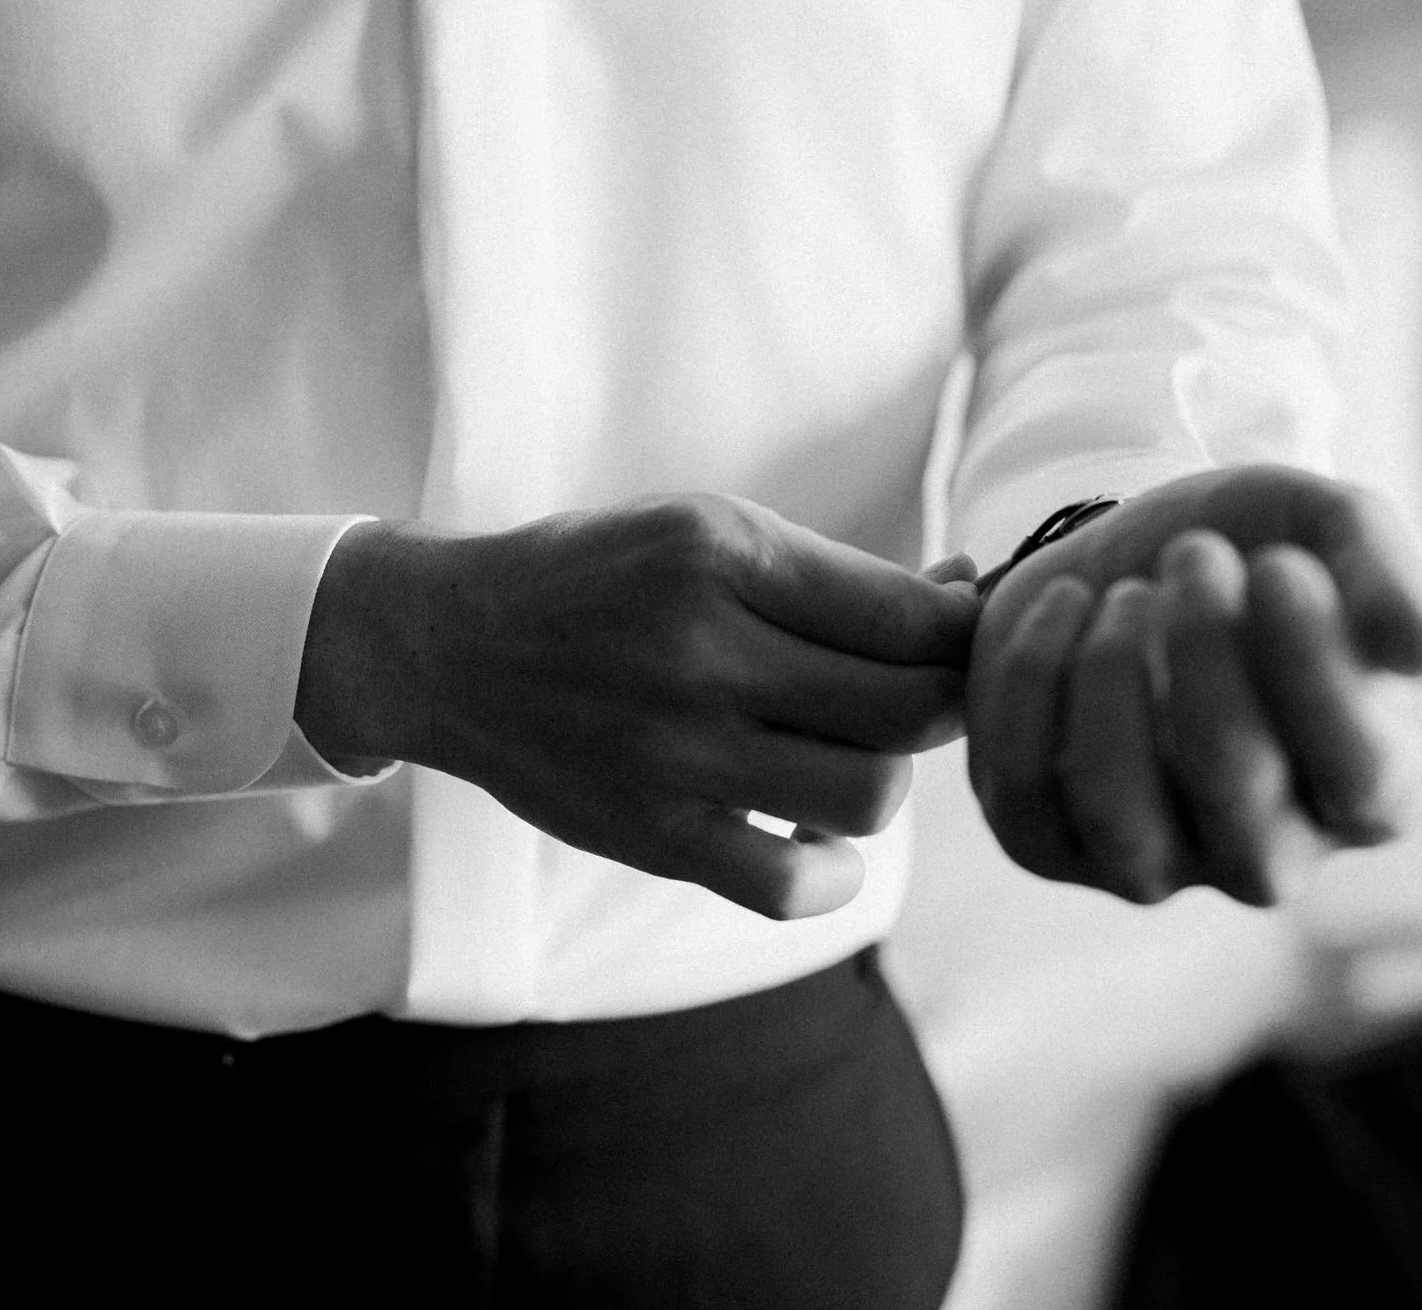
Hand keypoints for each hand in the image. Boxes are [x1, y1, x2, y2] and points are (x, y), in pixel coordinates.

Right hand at [296, 495, 981, 919]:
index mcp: (720, 555)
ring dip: (884, 780)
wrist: (452, 648)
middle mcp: (699, 652)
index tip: (961, 635)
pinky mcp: (650, 835)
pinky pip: (790, 889)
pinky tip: (812, 836)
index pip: (909, 615)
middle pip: (907, 709)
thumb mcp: (703, 533)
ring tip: (848, 755)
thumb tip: (970, 595)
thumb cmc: (594, 582)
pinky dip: (831, 873)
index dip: (966, 631)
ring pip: (867, 796)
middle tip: (917, 696)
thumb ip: (832, 574)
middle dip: (944, 704)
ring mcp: (673, 753)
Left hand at [966, 464, 1421, 905]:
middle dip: (1206, 652)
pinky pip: (1025, 786)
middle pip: (1235, 788)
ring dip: (1112, 678)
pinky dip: (1031, 679)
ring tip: (1125, 591)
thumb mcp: (1324, 530)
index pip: (1360, 771)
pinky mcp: (1044, 839)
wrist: (1124, 553)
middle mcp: (1263, 852)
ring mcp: (1149, 861)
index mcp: (1366, 794)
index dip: (1314, 667)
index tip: (1277, 564)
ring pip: (1117, 809)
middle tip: (1194, 553)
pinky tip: (1063, 601)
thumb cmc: (1249, 552)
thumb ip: (1387, 576)